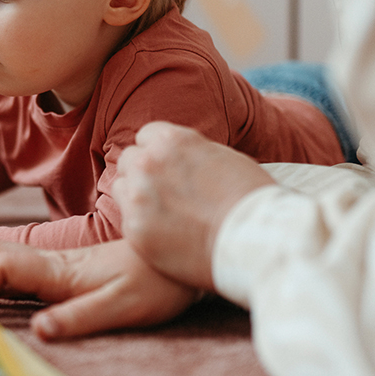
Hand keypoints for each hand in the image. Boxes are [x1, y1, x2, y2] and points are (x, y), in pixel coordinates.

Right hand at [0, 239, 198, 340]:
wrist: (184, 253)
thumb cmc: (157, 283)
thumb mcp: (123, 306)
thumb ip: (80, 317)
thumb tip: (41, 330)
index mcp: (59, 269)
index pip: (1, 267)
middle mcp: (53, 261)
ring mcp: (60, 261)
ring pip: (3, 254)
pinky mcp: (69, 267)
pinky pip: (18, 263)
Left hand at [114, 121, 273, 288]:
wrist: (253, 239)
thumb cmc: (250, 199)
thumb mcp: (223, 157)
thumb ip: (192, 152)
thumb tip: (182, 156)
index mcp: (171, 140)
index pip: (146, 136)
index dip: (157, 152)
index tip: (167, 168)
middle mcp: (148, 163)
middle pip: (129, 160)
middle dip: (142, 173)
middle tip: (163, 193)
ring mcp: (138, 196)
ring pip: (120, 187)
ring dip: (136, 197)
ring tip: (162, 214)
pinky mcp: (135, 229)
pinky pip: (125, 219)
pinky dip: (140, 225)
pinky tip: (163, 234)